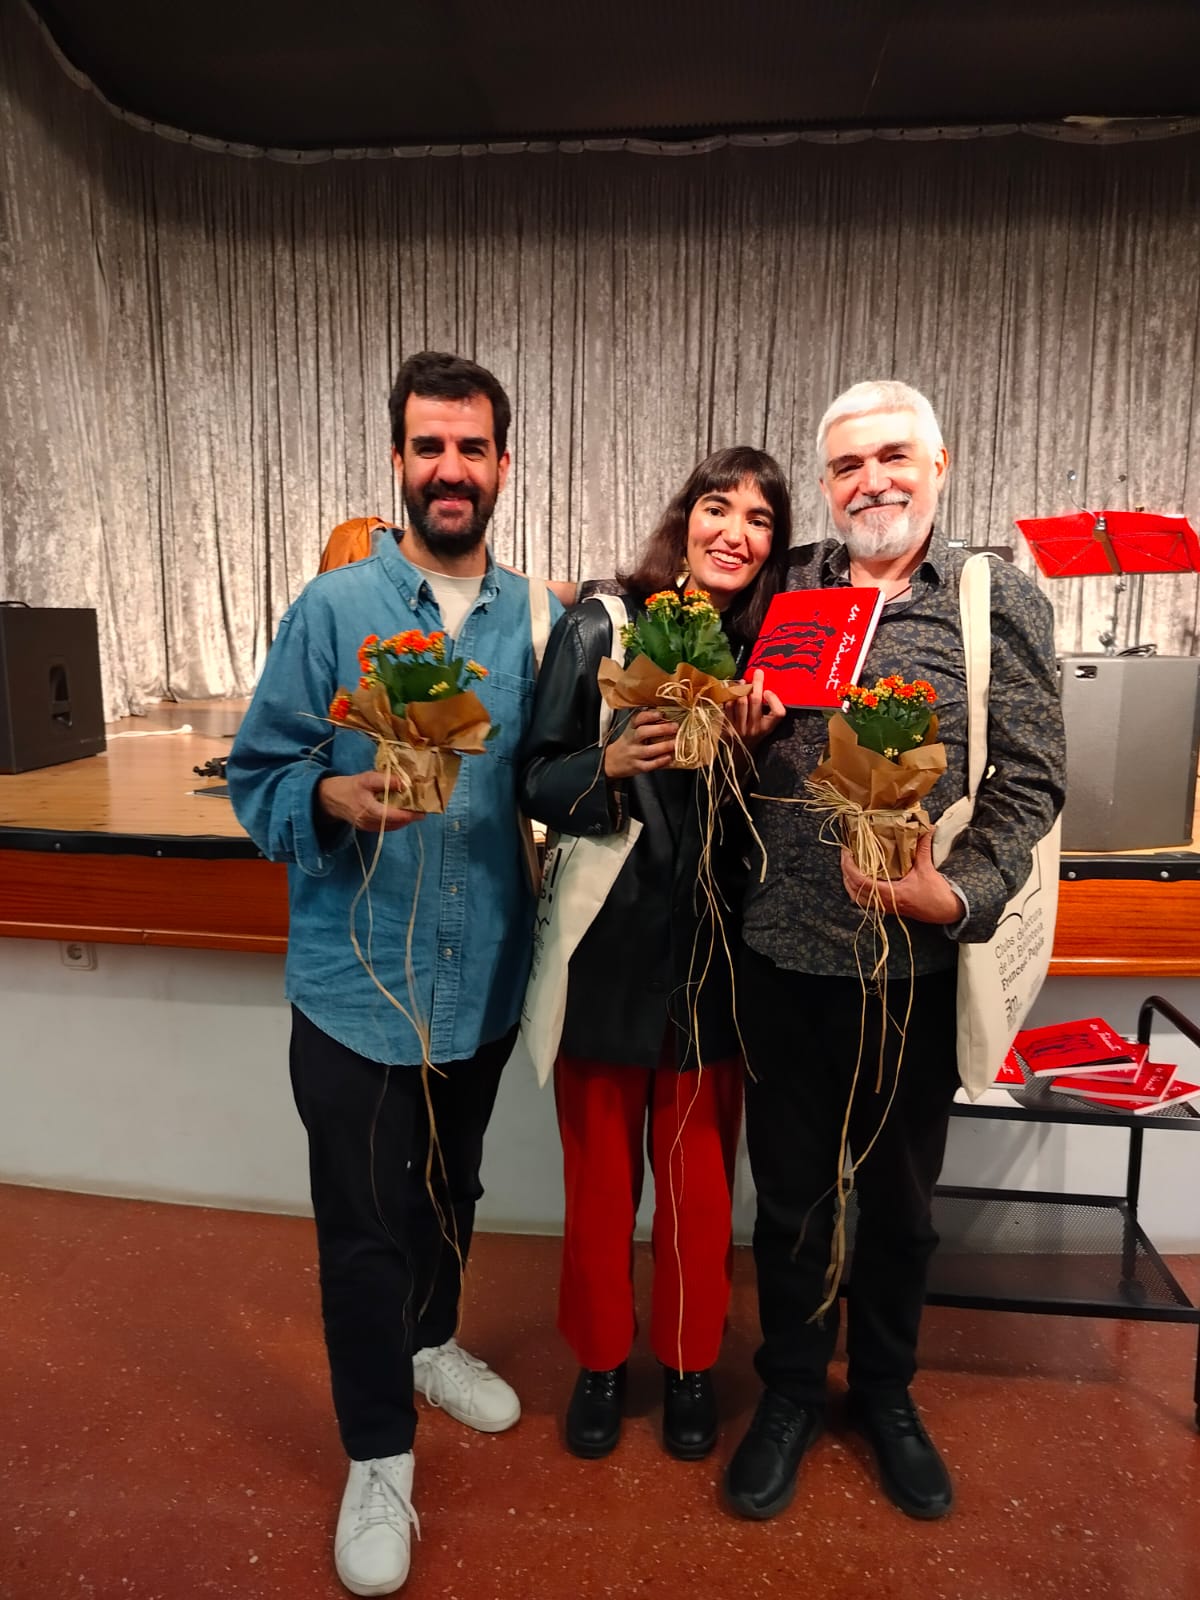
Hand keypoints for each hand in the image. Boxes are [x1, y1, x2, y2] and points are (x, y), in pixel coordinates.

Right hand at [317, 771, 422, 831]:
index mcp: (370, 810)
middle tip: (422, 809)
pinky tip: (401, 813)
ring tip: (415, 810)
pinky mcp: (368, 828)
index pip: (396, 816)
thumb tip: (404, 784)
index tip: (423, 810)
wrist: (330, 798)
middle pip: (397, 823)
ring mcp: (368, 827)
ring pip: (392, 827)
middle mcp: (370, 822)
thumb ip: (385, 781)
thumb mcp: (366, 778)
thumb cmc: (349, 787)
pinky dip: (396, 821)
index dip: (411, 814)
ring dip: (404, 820)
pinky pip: (386, 826)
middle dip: (410, 817)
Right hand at [603, 709, 677, 778]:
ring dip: (663, 746)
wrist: (611, 761)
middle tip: (675, 727)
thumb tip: (667, 713)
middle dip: (660, 729)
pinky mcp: (637, 767)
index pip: (637, 719)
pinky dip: (660, 762)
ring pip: (648, 750)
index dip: (648, 715)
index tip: (660, 714)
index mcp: (631, 728)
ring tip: (675, 743)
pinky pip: (649, 765)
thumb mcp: (632, 730)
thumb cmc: (628, 743)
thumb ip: (645, 722)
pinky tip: (669, 757)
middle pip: (643, 732)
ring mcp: (633, 754)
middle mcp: (631, 740)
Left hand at [726, 669, 785, 749]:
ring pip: (740, 701)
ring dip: (741, 688)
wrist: (739, 753)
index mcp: (767, 727)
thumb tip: (762, 684)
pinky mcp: (727, 726)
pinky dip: (730, 696)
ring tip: (743, 681)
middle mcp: (754, 728)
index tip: (768, 691)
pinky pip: (728, 706)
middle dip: (757, 683)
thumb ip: (769, 709)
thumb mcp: (767, 725)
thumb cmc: (756, 734)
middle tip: (758, 672)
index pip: (778, 713)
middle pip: (756, 700)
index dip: (774, 700)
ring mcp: (740, 727)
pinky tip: (732, 690)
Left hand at [840, 831, 963, 923]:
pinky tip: (859, 879)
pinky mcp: (888, 909)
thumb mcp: (927, 869)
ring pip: (857, 898)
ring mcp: (885, 907)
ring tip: (848, 866)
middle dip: (845, 872)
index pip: (861, 882)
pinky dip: (857, 890)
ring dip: (849, 882)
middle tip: (845, 855)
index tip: (846, 853)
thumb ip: (922, 848)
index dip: (849, 868)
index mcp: (891, 893)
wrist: (946, 912)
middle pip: (853, 891)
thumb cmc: (936, 894)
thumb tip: (926, 828)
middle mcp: (884, 903)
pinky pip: (865, 901)